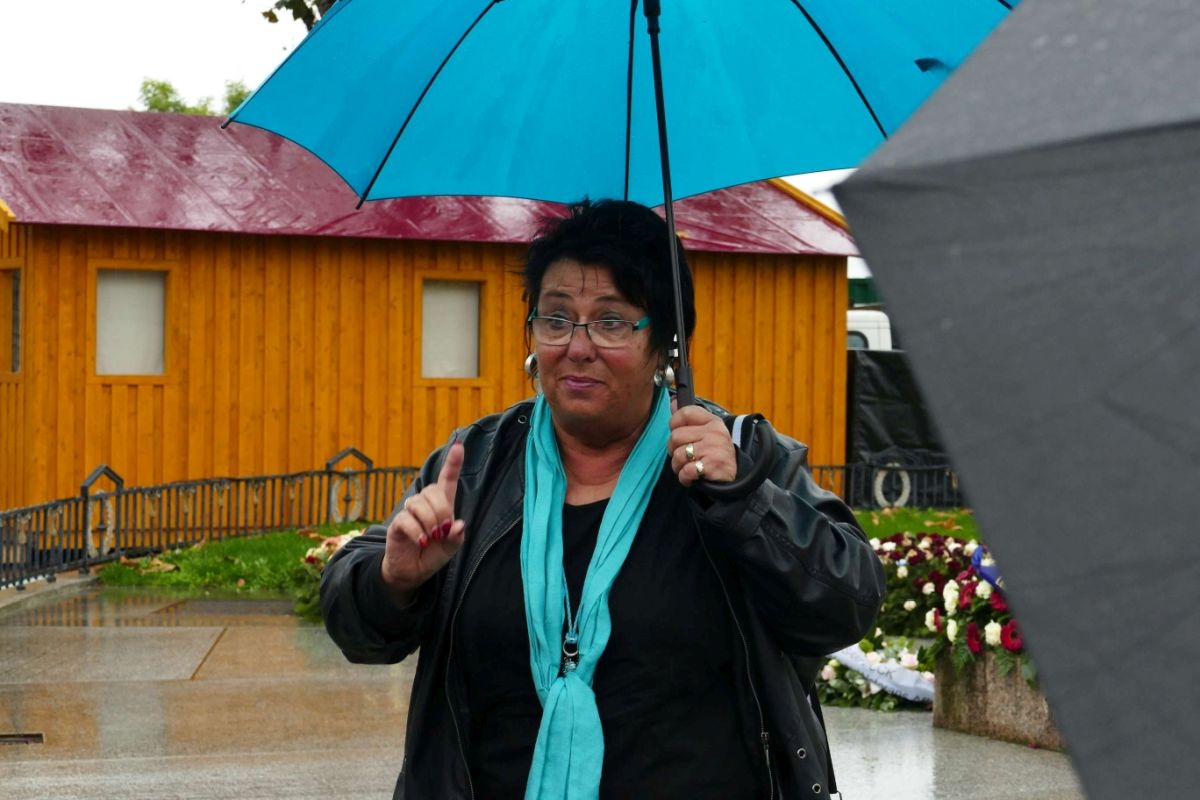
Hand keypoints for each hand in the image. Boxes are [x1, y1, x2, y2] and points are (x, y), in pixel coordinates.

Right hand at [380, 441, 466, 598]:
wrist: (412, 572)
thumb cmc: (433, 554)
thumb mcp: (450, 548)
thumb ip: (456, 537)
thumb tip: (458, 525)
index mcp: (442, 505)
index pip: (447, 480)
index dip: (453, 463)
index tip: (459, 446)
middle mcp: (425, 504)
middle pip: (433, 491)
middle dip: (442, 510)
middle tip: (443, 530)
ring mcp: (409, 512)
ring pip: (419, 503)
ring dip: (429, 521)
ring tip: (432, 538)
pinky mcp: (397, 524)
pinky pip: (406, 519)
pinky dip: (417, 531)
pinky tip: (422, 541)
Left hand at [667, 400, 736, 486]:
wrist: (731, 479)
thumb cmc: (714, 455)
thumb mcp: (706, 433)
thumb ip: (688, 419)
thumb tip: (673, 402)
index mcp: (712, 422)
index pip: (685, 412)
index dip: (674, 423)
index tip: (678, 434)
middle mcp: (714, 432)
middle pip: (676, 436)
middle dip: (673, 450)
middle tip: (684, 456)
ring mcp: (714, 448)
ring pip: (678, 454)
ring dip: (678, 466)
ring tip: (688, 467)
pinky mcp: (713, 465)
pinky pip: (685, 471)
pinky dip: (684, 477)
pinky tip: (692, 477)